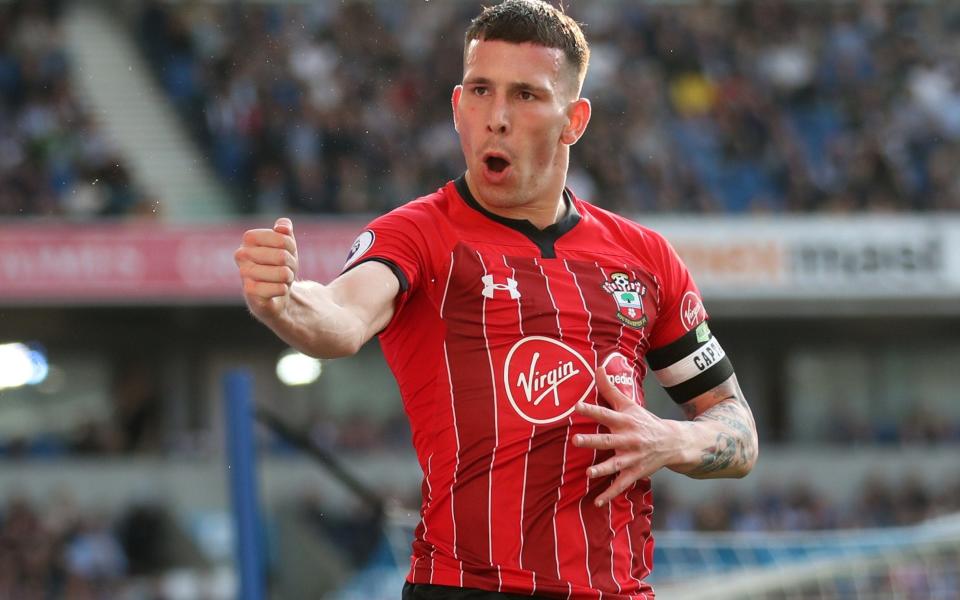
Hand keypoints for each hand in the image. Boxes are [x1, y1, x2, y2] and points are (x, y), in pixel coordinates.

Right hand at [235, 217, 298, 317]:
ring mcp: (244, 273)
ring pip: (282, 273)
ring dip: (288, 277)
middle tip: (286, 268)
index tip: (286, 251)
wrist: (275, 292)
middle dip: (291, 264)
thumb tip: (282, 228)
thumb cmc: (280, 264)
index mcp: (249, 238)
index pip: (281, 238)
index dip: (291, 246)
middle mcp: (242, 254)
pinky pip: (278, 288)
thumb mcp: (286, 244)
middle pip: (282, 256)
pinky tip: (278, 289)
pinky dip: (284, 289)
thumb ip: (285, 228)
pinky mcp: (250, 292)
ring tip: (282, 279)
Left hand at [573, 366, 683, 506]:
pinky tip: (597, 502)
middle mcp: (629, 439)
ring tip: (588, 473)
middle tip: (575, 440)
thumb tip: (598, 366)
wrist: (673, 442)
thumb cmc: (644, 421)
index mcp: (625, 421)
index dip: (591, 410)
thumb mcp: (629, 404)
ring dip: (602, 469)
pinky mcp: (635, 472)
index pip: (606, 414)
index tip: (576, 406)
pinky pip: (621, 485)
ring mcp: (632, 458)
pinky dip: (610, 494)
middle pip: (608, 440)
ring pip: (616, 465)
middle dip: (593, 441)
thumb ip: (610, 388)